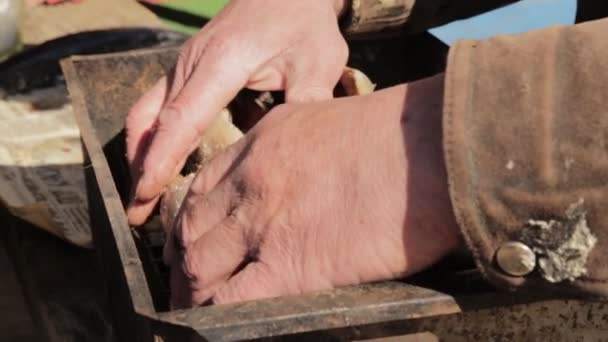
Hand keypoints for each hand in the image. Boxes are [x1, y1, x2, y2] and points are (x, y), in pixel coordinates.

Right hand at [126, 0, 348, 224]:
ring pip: (145, 114)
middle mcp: (190, 65)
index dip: (161, 162)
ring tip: (145, 197)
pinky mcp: (185, 69)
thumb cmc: (302, 23)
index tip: (146, 196)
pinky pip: (156, 106)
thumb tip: (297, 154)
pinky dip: (153, 138)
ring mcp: (183, 66)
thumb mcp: (318, 61)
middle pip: (150, 121)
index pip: (181, 120)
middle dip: (140, 169)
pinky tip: (164, 165)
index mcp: (220, 64)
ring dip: (141, 155)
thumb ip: (305, 105)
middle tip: (139, 213)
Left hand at [167, 74, 462, 307]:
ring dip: (195, 292)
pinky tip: (223, 322)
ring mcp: (264, 221)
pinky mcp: (290, 265)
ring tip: (199, 310)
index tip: (191, 240)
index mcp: (264, 140)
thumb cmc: (407, 135)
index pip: (204, 185)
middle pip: (193, 227)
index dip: (190, 220)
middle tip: (188, 284)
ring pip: (201, 265)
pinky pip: (232, 299)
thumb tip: (300, 192)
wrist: (436, 152)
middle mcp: (253, 178)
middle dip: (184, 260)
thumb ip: (302, 154)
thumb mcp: (333, 123)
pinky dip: (219, 313)